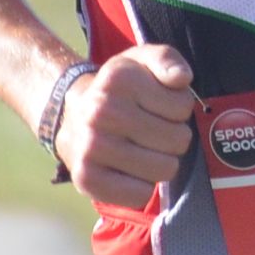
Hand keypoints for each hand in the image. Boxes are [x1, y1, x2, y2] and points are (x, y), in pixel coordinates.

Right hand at [59, 43, 197, 207]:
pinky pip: (141, 194)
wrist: (71, 116)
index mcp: (119, 78)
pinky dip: (141, 186)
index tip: (157, 105)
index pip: (183, 107)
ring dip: (160, 162)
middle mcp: (102, 111)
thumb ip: (167, 59)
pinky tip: (129, 169)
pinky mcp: (86, 178)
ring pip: (164, 169)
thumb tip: (182, 78)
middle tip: (151, 130)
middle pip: (178, 141)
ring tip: (142, 148)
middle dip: (172, 137)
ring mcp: (92, 146)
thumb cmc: (120, 90)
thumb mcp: (141, 61)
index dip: (178, 108)